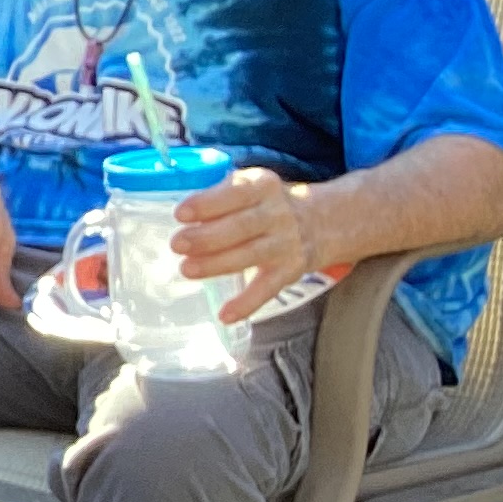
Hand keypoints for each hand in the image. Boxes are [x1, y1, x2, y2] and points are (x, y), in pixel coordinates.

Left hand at [171, 167, 320, 322]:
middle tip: (177, 244)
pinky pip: (268, 288)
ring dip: (217, 264)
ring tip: (187, 269)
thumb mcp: (251, 189)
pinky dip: (247, 303)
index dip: (207, 203)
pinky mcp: (292, 270)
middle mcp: (278, 213)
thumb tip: (184, 221)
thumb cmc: (267, 204)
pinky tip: (225, 315)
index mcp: (262, 186)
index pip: (235, 192)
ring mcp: (286, 243)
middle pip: (241, 226)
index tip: (180, 214)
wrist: (325, 221)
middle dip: (207, 237)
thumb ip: (220, 199)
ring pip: (250, 255)